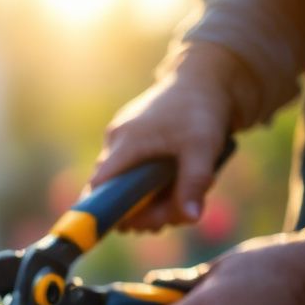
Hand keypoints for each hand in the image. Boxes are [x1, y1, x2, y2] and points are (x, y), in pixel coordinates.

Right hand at [90, 44, 243, 231]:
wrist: (205, 78)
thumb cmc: (202, 111)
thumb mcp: (203, 149)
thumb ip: (194, 184)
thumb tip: (189, 219)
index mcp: (126, 143)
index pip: (99, 186)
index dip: (104, 210)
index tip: (127, 226)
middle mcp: (115, 139)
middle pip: (111, 188)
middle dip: (137, 211)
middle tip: (166, 220)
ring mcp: (120, 136)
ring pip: (122, 179)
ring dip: (143, 198)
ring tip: (174, 202)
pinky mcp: (130, 135)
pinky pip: (129, 166)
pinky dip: (145, 181)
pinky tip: (168, 183)